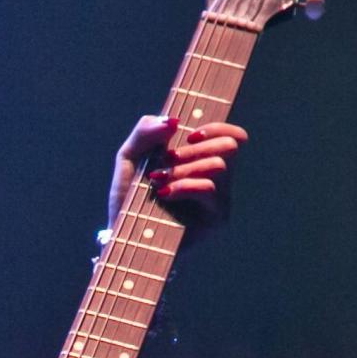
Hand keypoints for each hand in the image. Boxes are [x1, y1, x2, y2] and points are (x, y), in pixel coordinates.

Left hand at [108, 115, 245, 241]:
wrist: (122, 236)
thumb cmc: (128, 199)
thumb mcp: (129, 156)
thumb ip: (145, 130)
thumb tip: (174, 120)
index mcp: (203, 162)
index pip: (233, 137)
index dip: (217, 128)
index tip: (188, 136)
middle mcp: (217, 180)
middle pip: (230, 145)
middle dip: (193, 149)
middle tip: (167, 160)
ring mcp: (219, 200)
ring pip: (218, 166)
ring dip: (183, 169)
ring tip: (158, 181)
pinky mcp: (216, 220)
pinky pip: (209, 189)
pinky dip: (183, 186)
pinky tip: (163, 194)